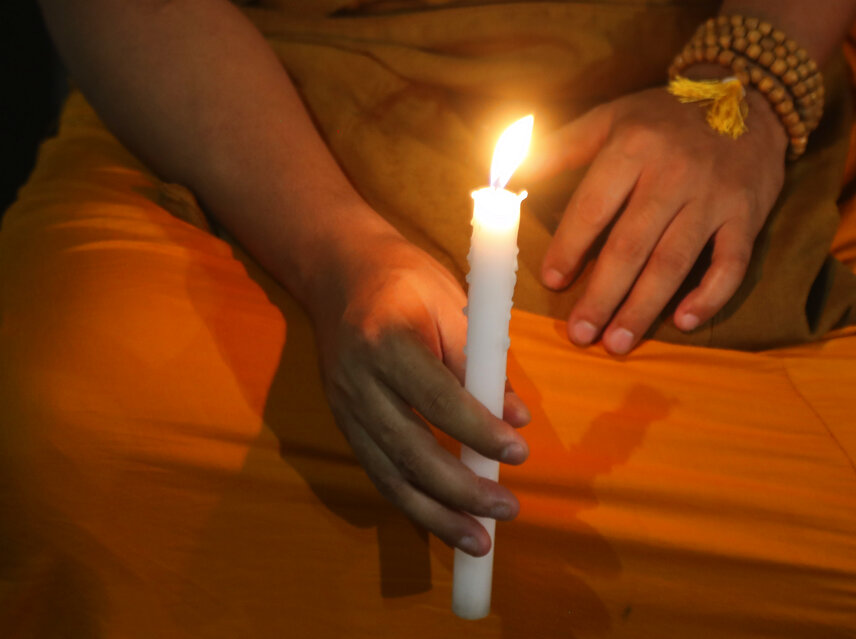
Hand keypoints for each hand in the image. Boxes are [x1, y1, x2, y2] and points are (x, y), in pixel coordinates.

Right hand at [304, 226, 530, 556]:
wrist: (338, 272)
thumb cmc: (405, 280)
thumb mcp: (450, 301)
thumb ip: (482, 361)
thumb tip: (516, 420)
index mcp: (386, 340)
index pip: (435, 398)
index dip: (477, 430)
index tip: (518, 453)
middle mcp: (357, 381)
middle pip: (408, 450)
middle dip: (461, 489)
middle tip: (507, 509)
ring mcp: (343, 408)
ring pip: (389, 475)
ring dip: (436, 516)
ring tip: (479, 542)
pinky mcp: (343, 426)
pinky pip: (380, 474)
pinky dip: (414, 504)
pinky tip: (446, 524)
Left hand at [529, 83, 787, 353]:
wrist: (751, 98)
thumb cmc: (666, 115)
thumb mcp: (611, 118)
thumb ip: (560, 146)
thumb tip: (509, 176)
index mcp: (633, 147)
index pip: (593, 207)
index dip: (569, 247)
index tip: (552, 281)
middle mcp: (673, 174)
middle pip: (631, 246)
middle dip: (602, 295)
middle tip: (580, 334)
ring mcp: (713, 198)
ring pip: (673, 262)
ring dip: (643, 308)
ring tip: (617, 342)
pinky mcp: (747, 216)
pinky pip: (731, 264)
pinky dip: (709, 296)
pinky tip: (683, 321)